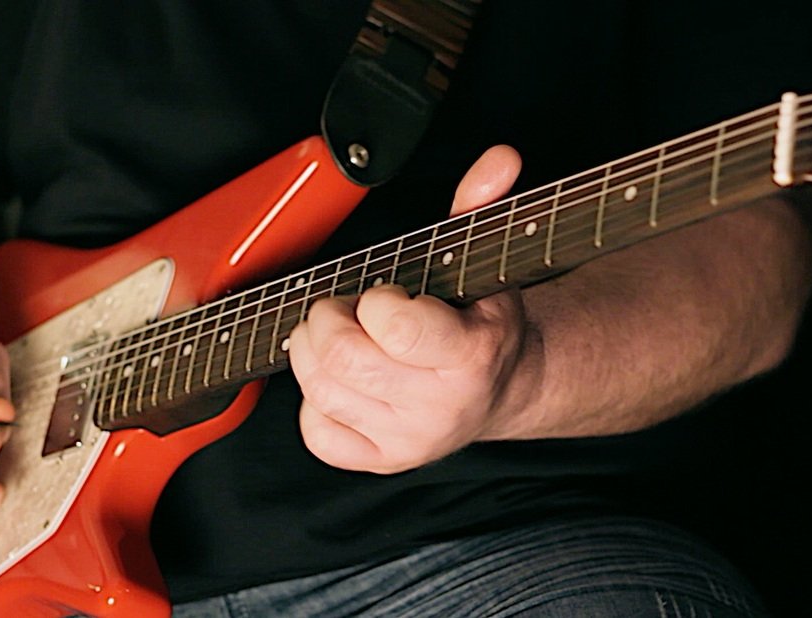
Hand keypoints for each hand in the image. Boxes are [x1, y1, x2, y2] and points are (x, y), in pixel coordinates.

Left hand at [288, 146, 542, 473]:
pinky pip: (316, 432)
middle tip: (343, 307)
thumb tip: (498, 159)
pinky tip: (339, 378)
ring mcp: (407, 441)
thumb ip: (480, 208)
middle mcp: (439, 408)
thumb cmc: (479, 320)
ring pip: (321, 390)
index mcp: (470, 357)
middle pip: (343, 358)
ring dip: (312, 350)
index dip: (376, 299)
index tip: (385, 293)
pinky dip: (314, 399)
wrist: (498, 388)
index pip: (394, 327)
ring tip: (337, 334)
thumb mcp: (483, 262)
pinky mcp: (379, 460)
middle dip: (329, 317)